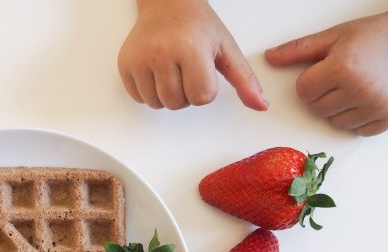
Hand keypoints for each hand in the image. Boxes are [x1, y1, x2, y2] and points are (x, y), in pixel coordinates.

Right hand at [118, 0, 267, 110]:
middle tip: (186, 70)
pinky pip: (139, 98)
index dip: (206, 89)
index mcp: (191, 49)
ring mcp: (140, 59)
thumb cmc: (198, 25)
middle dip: (186, 93)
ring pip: (157, 104)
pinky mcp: (125, 64)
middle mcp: (162, 53)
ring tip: (172, 72)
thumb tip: (261, 106)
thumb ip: (245, 80)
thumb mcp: (226, 48)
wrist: (167, 3)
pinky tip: (156, 72)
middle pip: (178, 104)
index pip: (202, 97)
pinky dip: (149, 92)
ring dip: (167, 95)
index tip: (203, 70)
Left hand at [265, 11, 387, 135]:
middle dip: (323, 95)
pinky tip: (367, 98)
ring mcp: (377, 106)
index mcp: (344, 67)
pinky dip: (358, 119)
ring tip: (355, 86)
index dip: (310, 80)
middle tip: (342, 76)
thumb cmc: (370, 37)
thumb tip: (269, 57)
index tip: (326, 68)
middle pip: (318, 109)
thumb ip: (298, 49)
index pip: (304, 91)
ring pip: (335, 123)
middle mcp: (361, 89)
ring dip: (338, 109)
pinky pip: (357, 131)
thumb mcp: (332, 37)